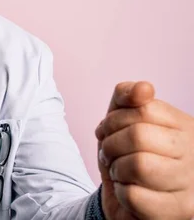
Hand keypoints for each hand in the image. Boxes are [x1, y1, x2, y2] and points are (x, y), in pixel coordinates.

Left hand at [95, 81, 193, 219]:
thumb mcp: (120, 119)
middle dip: (111, 144)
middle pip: (139, 135)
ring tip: (122, 173)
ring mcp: (191, 185)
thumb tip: (144, 88)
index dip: (114, 120)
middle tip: (110, 155)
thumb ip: (127, 96)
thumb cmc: (126, 155)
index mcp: (185, 126)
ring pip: (138, 165)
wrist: (126, 200)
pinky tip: (130, 192)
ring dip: (117, 169)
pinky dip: (121, 192)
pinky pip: (135, 196)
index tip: (110, 132)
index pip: (144, 107)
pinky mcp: (179, 212)